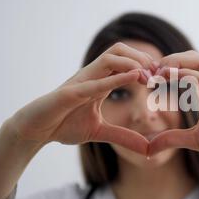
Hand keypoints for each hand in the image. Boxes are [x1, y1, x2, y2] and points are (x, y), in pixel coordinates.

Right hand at [8, 43, 154, 154]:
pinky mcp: (69, 93)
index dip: (146, 65)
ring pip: (109, 57)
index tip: (163, 78)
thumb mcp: (100, 132)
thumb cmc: (63, 125)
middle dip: (142, 58)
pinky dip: (115, 78)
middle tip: (158, 75)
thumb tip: (147, 149)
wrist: (35, 131)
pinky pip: (94, 82)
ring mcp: (81, 82)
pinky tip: (134, 77)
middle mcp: (92, 76)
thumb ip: (123, 137)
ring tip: (148, 76)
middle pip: (120, 50)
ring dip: (132, 63)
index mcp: (100, 81)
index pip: (126, 62)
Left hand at [149, 51, 198, 165]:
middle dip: (172, 59)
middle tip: (151, 69)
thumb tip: (148, 148)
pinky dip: (194, 77)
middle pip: (194, 58)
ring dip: (180, 63)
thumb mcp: (194, 140)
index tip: (148, 76)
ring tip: (161, 70)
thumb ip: (172, 139)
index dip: (168, 68)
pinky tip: (177, 77)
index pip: (187, 68)